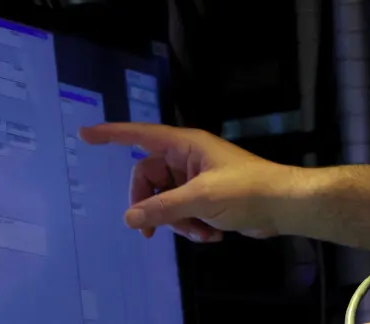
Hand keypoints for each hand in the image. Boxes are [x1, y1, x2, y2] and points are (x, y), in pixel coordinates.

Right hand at [78, 122, 297, 242]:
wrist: (284, 206)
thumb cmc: (246, 191)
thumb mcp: (201, 199)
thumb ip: (163, 208)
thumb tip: (129, 217)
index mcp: (186, 145)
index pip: (141, 136)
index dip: (113, 134)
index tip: (85, 134)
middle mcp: (188, 157)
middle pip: (148, 178)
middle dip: (152, 207)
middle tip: (152, 231)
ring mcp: (197, 177)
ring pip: (165, 200)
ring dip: (178, 222)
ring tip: (202, 232)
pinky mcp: (206, 197)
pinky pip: (182, 211)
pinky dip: (192, 226)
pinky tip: (212, 235)